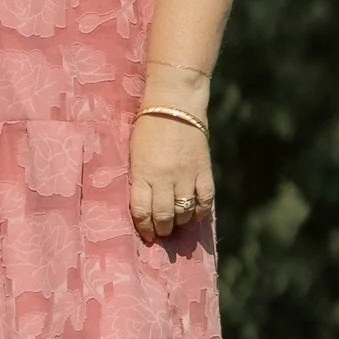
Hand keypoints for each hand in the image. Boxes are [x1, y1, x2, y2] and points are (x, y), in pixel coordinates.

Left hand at [128, 113, 213, 242]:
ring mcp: (186, 176)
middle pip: (163, 216)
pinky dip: (200, 212)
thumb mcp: (134, 150)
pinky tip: (194, 213)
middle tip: (161, 232)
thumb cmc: (147, 125)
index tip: (146, 235)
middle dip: (161, 229)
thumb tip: (142, 203)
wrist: (174, 103)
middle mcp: (164, 177)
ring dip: (179, 223)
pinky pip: (205, 202)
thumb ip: (138, 177)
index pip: (141, 210)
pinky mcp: (204, 171)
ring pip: (184, 212)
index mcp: (142, 172)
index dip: (144, 227)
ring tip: (176, 223)